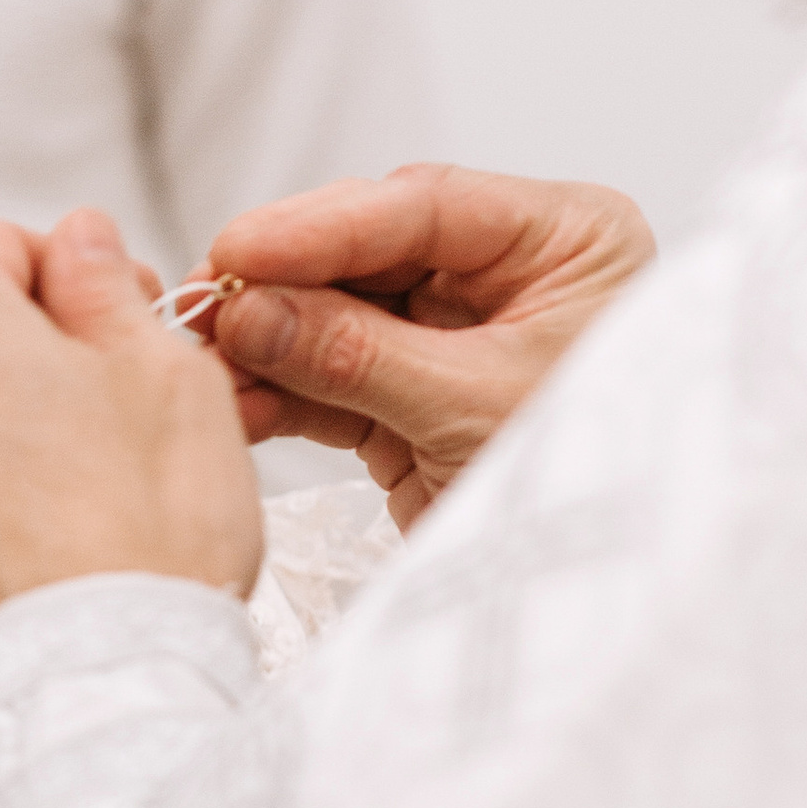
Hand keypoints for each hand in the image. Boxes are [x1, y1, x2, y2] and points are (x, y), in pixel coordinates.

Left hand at [0, 212, 264, 726]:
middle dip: (9, 362)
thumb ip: (107, 288)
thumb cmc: (148, 537)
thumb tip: (77, 240)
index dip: (57, 273)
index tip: (102, 318)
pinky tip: (2, 567)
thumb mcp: (171, 379)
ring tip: (49, 510)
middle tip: (92, 422)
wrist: (96, 704)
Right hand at [205, 163, 654, 529]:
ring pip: (338, 314)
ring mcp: (458, 336)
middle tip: (200, 301)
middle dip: (280, 282)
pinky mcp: (418, 398)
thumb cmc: (598, 483)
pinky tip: (231, 401)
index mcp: (562, 240)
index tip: (238, 248)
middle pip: (368, 252)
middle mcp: (510, 275)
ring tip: (200, 359)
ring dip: (266, 340)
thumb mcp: (475, 407)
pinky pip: (335, 377)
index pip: (424, 205)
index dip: (320, 226)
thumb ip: (356, 352)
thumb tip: (246, 309)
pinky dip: (281, 392)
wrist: (606, 602)